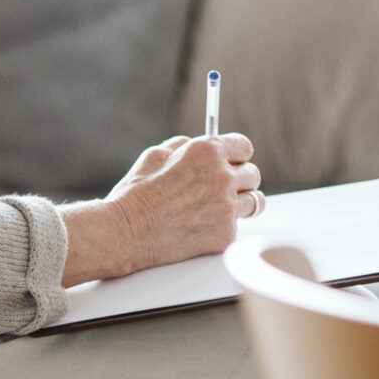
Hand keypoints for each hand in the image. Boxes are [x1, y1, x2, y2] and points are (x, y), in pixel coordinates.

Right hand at [62, 134, 260, 284]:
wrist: (124, 233)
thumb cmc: (135, 194)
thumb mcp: (155, 155)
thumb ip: (183, 146)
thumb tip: (196, 144)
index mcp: (208, 152)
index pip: (244, 147)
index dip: (237, 155)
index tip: (234, 161)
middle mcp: (223, 176)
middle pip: (253, 175)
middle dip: (240, 180)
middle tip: (224, 189)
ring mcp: (227, 207)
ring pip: (253, 202)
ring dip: (239, 204)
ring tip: (221, 209)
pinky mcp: (225, 234)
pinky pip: (236, 228)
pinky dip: (223, 229)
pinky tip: (203, 230)